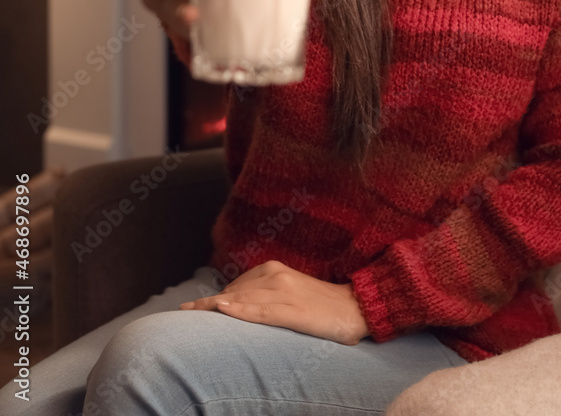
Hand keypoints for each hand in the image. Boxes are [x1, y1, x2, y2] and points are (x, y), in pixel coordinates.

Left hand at [178, 259, 370, 345]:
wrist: (355, 308)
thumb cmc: (323, 304)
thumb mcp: (292, 292)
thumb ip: (268, 294)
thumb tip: (241, 303)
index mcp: (275, 270)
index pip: (236, 286)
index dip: (212, 298)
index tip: (189, 306)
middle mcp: (276, 275)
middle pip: (234, 292)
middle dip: (207, 304)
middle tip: (183, 312)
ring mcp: (284, 291)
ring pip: (241, 299)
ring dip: (213, 307)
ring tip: (190, 312)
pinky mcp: (292, 309)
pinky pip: (261, 310)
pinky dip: (241, 310)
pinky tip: (224, 310)